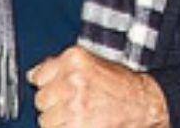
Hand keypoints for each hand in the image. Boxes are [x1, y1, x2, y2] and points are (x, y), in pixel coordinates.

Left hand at [28, 46, 168, 127]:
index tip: (57, 93)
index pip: (38, 77)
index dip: (48, 88)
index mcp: (73, 59)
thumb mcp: (89, 63)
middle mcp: (73, 80)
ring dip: (59, 122)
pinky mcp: (79, 126)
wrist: (146, 104)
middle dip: (54, 106)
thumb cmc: (121, 85)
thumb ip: (58, 67)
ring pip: (46, 120)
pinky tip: (80, 124)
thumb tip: (33, 74)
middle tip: (73, 106)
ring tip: (79, 117)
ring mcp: (75, 104)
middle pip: (41, 100)